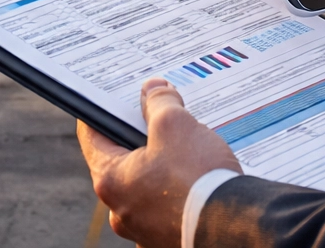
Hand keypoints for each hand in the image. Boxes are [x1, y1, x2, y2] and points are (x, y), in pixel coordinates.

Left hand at [78, 77, 241, 247]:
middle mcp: (120, 209)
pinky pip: (168, 206)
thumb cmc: (197, 179)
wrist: (233, 226)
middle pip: (123, 160)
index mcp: (111, 180)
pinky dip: (178, 190)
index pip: (92, 136)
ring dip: (162, 165)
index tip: (114, 98)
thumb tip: (153, 90)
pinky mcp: (167, 237)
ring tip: (189, 149)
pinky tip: (198, 178)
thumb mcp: (175, 124)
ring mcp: (143, 228)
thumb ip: (159, 103)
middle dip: (141, 137)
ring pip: (147, 184)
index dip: (102, 111)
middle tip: (162, 118)